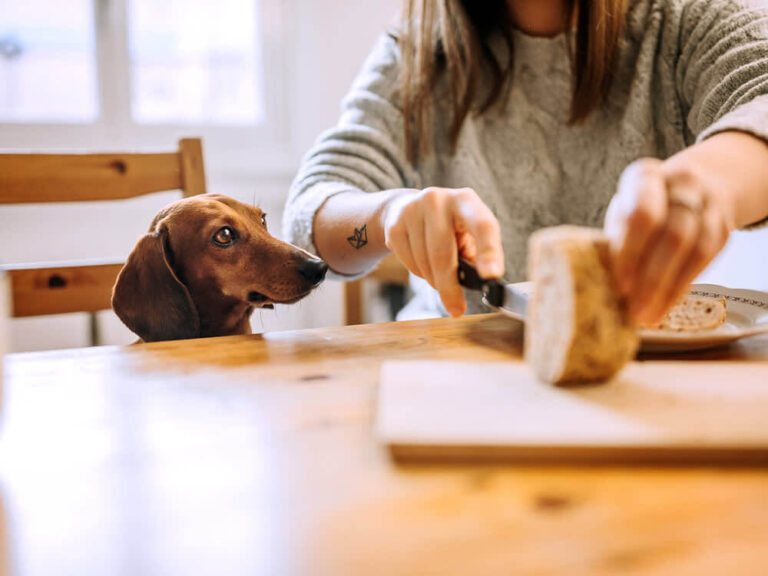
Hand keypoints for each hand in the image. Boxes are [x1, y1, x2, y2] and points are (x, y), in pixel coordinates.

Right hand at [381, 187, 503, 316]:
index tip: (491, 276)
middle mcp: (438, 200)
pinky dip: (419, 273)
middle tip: (456, 309)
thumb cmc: (448, 228)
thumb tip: (480, 281)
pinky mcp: (394, 225)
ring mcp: (412, 211)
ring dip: (435, 280)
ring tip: (440, 276)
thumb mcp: (468, 233)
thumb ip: (476, 254)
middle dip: (450, 286)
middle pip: (443, 253)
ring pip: (424, 262)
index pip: (483, 226)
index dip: (488, 252)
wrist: (406, 208)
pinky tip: (423, 262)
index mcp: (466, 200)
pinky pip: (409, 263)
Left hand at [604, 158, 735, 324]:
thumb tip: (595, 284)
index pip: (642, 215)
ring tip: (647, 315)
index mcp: (645, 177)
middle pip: (672, 234)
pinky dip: (682, 285)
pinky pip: (706, 259)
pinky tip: (665, 304)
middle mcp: (681, 185)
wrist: (698, 184)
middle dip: (651, 277)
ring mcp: (707, 205)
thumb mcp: (624, 211)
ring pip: (694, 249)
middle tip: (633, 309)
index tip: (620, 285)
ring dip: (668, 288)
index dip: (631, 252)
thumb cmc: (646, 206)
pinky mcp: (722, 227)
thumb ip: (614, 240)